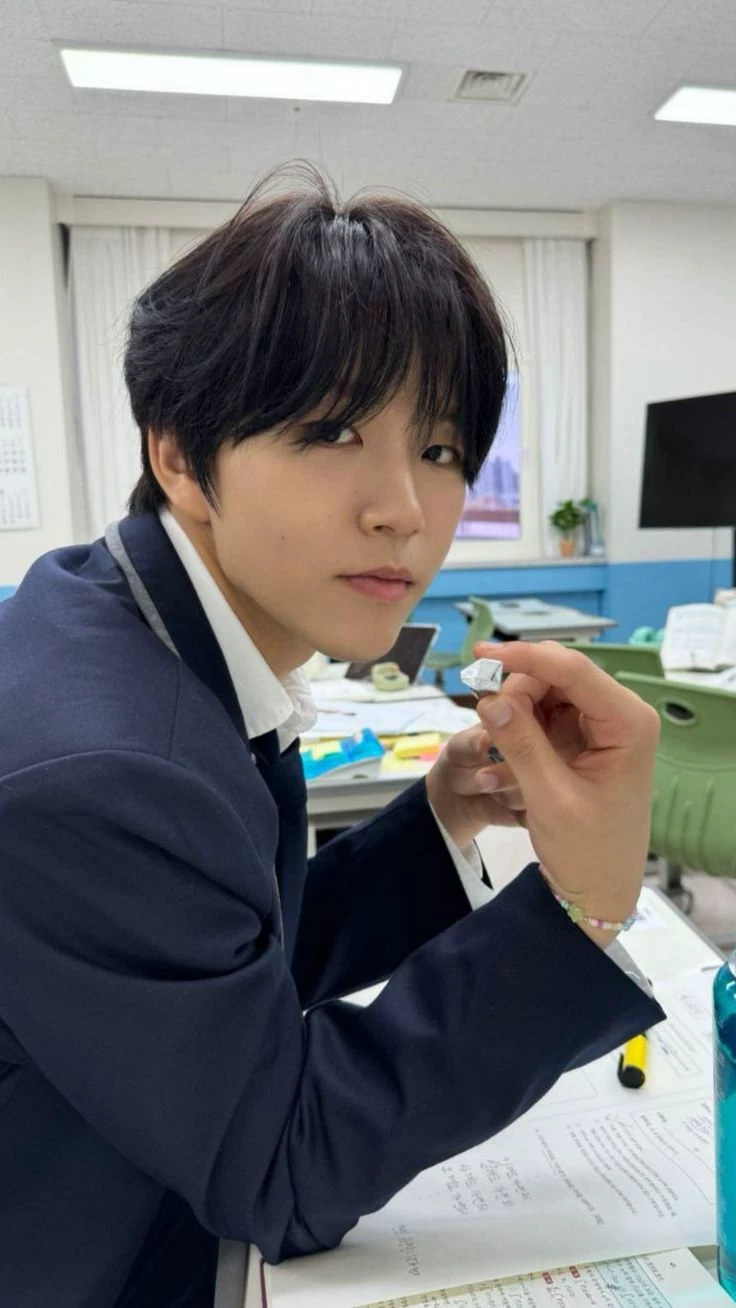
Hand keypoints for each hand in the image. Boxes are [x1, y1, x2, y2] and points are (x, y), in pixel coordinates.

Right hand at [429, 640, 660, 945]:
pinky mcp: (579, 738)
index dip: (525, 658)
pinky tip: (501, 764)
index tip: (480, 657)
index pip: (573, 671)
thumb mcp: (550, 798)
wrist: (598, 889)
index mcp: (628, 723)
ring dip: (512, 714)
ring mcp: (598, 725)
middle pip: (555, 676)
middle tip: (483, 720)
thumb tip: (489, 698)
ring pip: (542, 693)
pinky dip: (515, 730)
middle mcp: (618, 714)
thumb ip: (520, 743)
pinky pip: (539, 715)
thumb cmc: (587, 850)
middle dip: (515, 692)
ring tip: (494, 757)